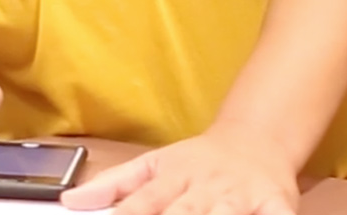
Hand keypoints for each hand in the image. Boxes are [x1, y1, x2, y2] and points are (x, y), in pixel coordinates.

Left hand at [62, 131, 298, 214]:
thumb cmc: (199, 161)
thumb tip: (69, 200)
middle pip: (185, 214)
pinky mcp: (276, 204)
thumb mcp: (153, 164)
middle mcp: (206, 187)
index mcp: (174, 177)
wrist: (257, 139)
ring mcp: (241, 196)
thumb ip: (114, 185)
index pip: (144, 203)